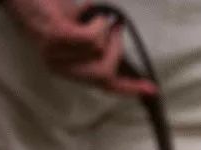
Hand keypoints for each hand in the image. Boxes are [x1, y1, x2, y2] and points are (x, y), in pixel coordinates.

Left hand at [3, 0, 155, 95]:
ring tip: (93, 16)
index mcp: (64, 68)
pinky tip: (88, 12)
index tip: (152, 90)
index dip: (128, 88)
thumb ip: (94, 46)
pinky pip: (93, 37)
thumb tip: (117, 49)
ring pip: (100, 50)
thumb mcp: (76, 31)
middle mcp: (58, 66)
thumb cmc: (48, 6)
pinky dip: (98, 22)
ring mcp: (56, 53)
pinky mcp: (57, 37)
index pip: (102, 85)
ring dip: (103, 29)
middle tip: (116, 29)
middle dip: (116, 50)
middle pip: (105, 73)